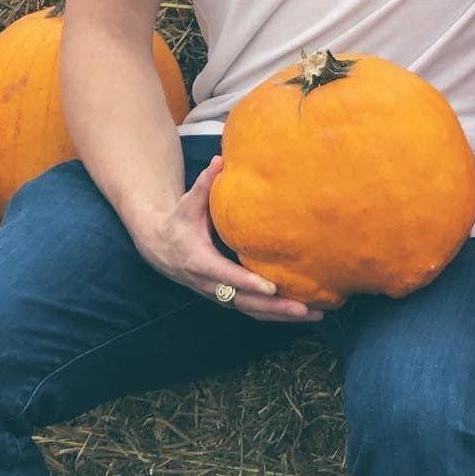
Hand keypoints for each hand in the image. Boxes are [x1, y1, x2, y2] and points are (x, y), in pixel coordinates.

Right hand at [132, 155, 319, 321]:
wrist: (160, 248)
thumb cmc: (178, 222)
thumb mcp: (187, 205)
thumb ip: (203, 186)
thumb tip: (218, 160)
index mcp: (200, 262)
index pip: (226, 276)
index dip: (248, 282)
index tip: (271, 287)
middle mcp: (210, 285)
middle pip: (245, 302)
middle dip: (275, 307)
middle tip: (304, 308)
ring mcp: (219, 294)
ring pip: (252, 311)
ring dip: (281, 315)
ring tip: (314, 315)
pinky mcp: (227, 298)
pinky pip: (253, 310)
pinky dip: (276, 314)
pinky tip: (301, 314)